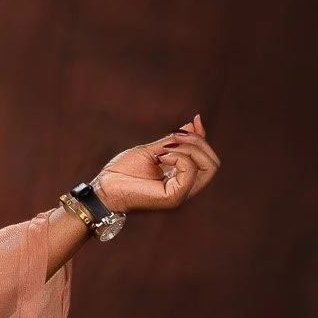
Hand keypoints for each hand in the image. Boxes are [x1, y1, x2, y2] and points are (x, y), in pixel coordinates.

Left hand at [92, 113, 219, 215]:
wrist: (104, 187)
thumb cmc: (123, 172)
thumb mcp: (153, 150)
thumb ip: (175, 141)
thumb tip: (194, 124)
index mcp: (181, 179)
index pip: (207, 160)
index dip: (204, 138)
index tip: (195, 120)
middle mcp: (184, 188)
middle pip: (213, 163)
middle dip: (199, 142)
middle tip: (174, 136)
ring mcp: (180, 194)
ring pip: (208, 167)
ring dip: (190, 148)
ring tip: (165, 148)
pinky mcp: (173, 197)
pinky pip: (190, 172)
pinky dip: (180, 157)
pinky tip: (162, 157)